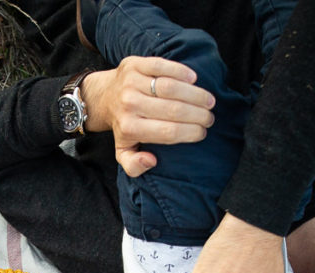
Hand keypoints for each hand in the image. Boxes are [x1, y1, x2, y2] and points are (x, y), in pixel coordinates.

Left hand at [82, 56, 214, 177]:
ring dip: (195, 94)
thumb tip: (151, 160)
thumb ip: (134, 165)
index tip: (202, 132)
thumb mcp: (123, 152)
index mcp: (129, 128)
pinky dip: (181, 71)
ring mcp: (130, 83)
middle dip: (198, 114)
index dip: (191, 132)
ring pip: (170, 87)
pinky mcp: (133, 64)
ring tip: (208, 101)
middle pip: (173, 109)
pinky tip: (193, 80)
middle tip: (209, 117)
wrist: (105, 97)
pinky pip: (162, 66)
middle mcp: (129, 105)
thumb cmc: (123, 126)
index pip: (168, 132)